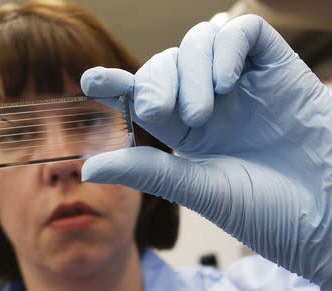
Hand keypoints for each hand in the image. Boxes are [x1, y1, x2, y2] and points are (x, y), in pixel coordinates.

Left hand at [80, 15, 331, 288]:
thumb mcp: (198, 189)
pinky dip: (224, 50)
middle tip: (160, 110)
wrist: (328, 213)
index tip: (92, 80)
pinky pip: (240, 34)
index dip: (117, 84)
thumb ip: (148, 171)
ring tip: (201, 111)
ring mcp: (241, 83)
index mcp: (188, 132)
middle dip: (154, 81)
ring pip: (197, 44)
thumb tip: (88, 168)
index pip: (144, 97)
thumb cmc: (267, 209)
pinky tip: (225, 83)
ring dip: (189, 71)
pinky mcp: (275, 66)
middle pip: (165, 65)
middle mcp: (210, 102)